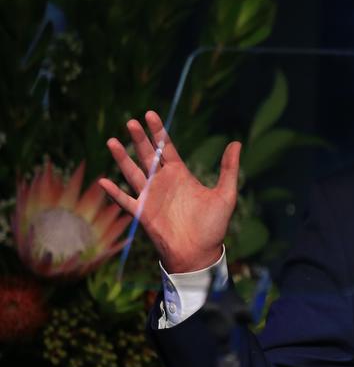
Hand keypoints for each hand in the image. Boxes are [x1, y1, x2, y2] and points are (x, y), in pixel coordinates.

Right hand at [99, 111, 240, 272]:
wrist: (200, 252)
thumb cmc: (214, 225)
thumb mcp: (226, 194)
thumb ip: (229, 169)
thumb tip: (236, 142)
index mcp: (181, 174)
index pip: (167, 148)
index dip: (158, 131)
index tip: (150, 114)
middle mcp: (163, 182)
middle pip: (148, 155)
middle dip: (139, 138)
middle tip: (131, 121)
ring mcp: (151, 196)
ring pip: (133, 172)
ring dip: (122, 158)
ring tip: (112, 141)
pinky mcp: (142, 212)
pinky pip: (125, 200)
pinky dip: (114, 192)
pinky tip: (103, 181)